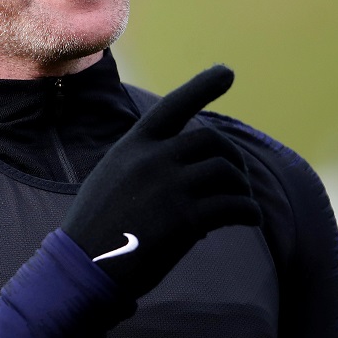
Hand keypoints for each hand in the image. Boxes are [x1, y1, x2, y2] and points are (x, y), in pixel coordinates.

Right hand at [61, 65, 261, 299]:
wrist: (85, 266)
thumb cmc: (98, 226)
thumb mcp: (113, 177)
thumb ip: (146, 162)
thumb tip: (192, 164)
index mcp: (134, 145)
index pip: (174, 105)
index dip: (203, 86)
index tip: (227, 71)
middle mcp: (153, 158)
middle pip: (212, 142)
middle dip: (233, 158)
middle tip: (238, 179)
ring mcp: (170, 187)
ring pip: (227, 173)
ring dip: (242, 188)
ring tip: (241, 204)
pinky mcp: (186, 219)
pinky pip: (235, 206)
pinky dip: (250, 212)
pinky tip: (251, 220)